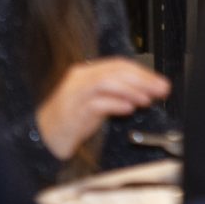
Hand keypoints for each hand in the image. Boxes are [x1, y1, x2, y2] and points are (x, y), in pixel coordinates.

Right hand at [35, 56, 170, 159]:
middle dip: (142, 79)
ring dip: (130, 90)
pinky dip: (114, 104)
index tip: (159, 82)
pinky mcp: (72, 112)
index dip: (142, 72)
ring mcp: (75, 94)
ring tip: (146, 99)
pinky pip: (95, 104)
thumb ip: (117, 95)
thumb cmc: (71, 121)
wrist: (43, 138)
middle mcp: (80, 79)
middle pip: (115, 71)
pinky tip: (128, 108)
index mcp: (87, 74)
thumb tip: (145, 91)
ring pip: (106, 83)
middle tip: (160, 88)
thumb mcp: (98, 103)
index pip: (118, 65)